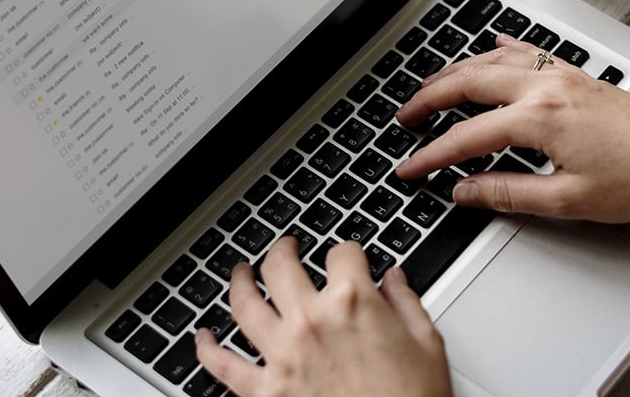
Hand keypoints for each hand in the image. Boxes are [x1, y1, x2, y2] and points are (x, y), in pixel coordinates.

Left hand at [195, 237, 452, 396]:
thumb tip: (395, 279)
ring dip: (239, 282)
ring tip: (241, 273)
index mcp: (354, 303)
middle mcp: (312, 321)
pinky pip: (222, 366)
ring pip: (244, 304)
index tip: (348, 257)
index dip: (347, 252)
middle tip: (285, 248)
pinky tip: (202, 337)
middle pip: (280, 266)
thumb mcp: (427, 344)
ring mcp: (283, 356)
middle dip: (282, 249)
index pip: (342, 253)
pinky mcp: (265, 392)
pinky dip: (206, 349)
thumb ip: (406, 302)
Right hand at [394, 35, 629, 222]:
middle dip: (428, 98)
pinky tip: (490, 48)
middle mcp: (546, 87)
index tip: (409, 168)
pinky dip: (498, 50)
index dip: (431, 155)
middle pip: (468, 82)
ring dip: (455, 72)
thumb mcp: (569, 201)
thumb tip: (465, 191)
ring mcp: (563, 76)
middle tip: (404, 118)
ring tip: (430, 88)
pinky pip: (526, 52)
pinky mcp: (578, 76)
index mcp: (539, 119)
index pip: (466, 137)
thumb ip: (508, 193)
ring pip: (492, 60)